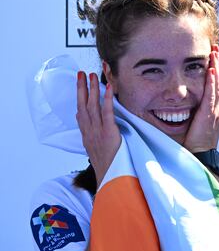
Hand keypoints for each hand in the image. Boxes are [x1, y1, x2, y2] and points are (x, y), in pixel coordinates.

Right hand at [76, 71, 120, 185]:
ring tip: (92, 75)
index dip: (79, 98)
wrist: (109, 177)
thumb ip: (91, 137)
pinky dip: (107, 99)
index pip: (80, 113)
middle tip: (81, 73)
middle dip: (81, 88)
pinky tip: (107, 88)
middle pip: (83, 105)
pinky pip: (107, 113)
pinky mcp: (109, 132)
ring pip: (93, 106)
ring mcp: (98, 131)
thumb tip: (87, 126)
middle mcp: (89, 131)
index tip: (79, 86)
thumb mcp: (94, 150)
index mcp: (86, 135)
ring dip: (92, 89)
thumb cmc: (106, 165)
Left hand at [184, 45, 218, 152]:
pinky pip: (213, 94)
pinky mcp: (211, 114)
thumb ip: (191, 110)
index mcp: (215, 108)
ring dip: (217, 67)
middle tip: (215, 48)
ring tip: (214, 54)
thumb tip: (178, 100)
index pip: (216, 84)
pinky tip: (211, 71)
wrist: (200, 156)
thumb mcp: (194, 121)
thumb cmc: (194, 142)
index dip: (215, 69)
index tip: (212, 56)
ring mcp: (217, 110)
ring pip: (218, 84)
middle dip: (218, 63)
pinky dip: (213, 82)